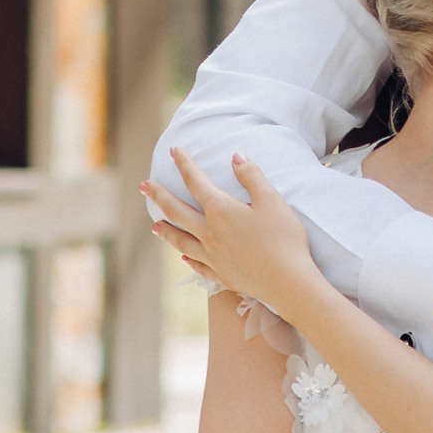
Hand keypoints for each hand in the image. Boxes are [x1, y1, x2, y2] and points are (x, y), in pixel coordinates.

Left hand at [154, 151, 320, 318]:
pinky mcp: (221, 275)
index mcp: (221, 211)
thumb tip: (236, 156)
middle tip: (143, 186)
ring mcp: (213, 257)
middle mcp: (210, 234)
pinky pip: (197, 264)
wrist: (288, 282)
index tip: (174, 150)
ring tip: (154, 226)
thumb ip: (252, 176)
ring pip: (181, 241)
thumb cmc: (284, 239)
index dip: (184, 164)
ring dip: (165, 231)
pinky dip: (187, 257)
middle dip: (158, 196)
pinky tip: (183, 256)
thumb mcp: (272, 200)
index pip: (196, 182)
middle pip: (176, 212)